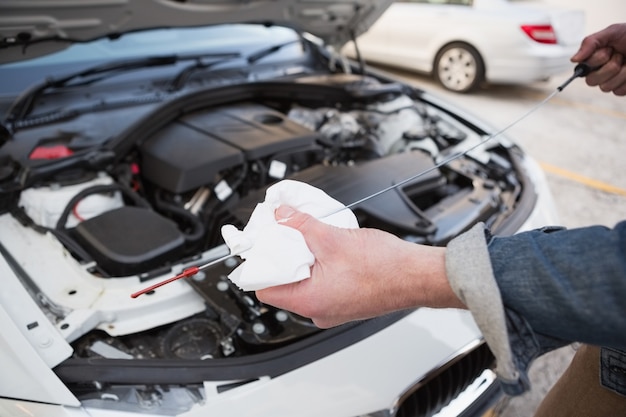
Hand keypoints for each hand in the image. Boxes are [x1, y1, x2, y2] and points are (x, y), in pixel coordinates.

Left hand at [255, 205, 464, 327]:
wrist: (417, 276)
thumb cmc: (385, 268)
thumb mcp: (332, 238)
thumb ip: (300, 224)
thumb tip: (282, 215)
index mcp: (309, 301)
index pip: (264, 289)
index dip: (260, 264)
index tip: (263, 244)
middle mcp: (318, 311)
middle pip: (283, 284)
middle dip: (284, 257)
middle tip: (286, 234)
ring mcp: (333, 309)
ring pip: (304, 283)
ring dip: (304, 259)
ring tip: (311, 239)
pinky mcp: (345, 302)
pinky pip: (322, 284)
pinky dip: (320, 266)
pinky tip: (329, 249)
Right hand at [571, 23, 625, 95]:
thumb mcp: (612, 32)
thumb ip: (590, 43)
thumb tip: (573, 59)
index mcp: (593, 60)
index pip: (582, 69)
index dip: (596, 60)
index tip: (609, 49)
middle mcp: (599, 72)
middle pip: (591, 81)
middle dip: (609, 66)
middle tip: (620, 56)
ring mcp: (610, 82)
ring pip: (605, 87)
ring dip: (621, 73)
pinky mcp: (622, 89)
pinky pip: (619, 91)